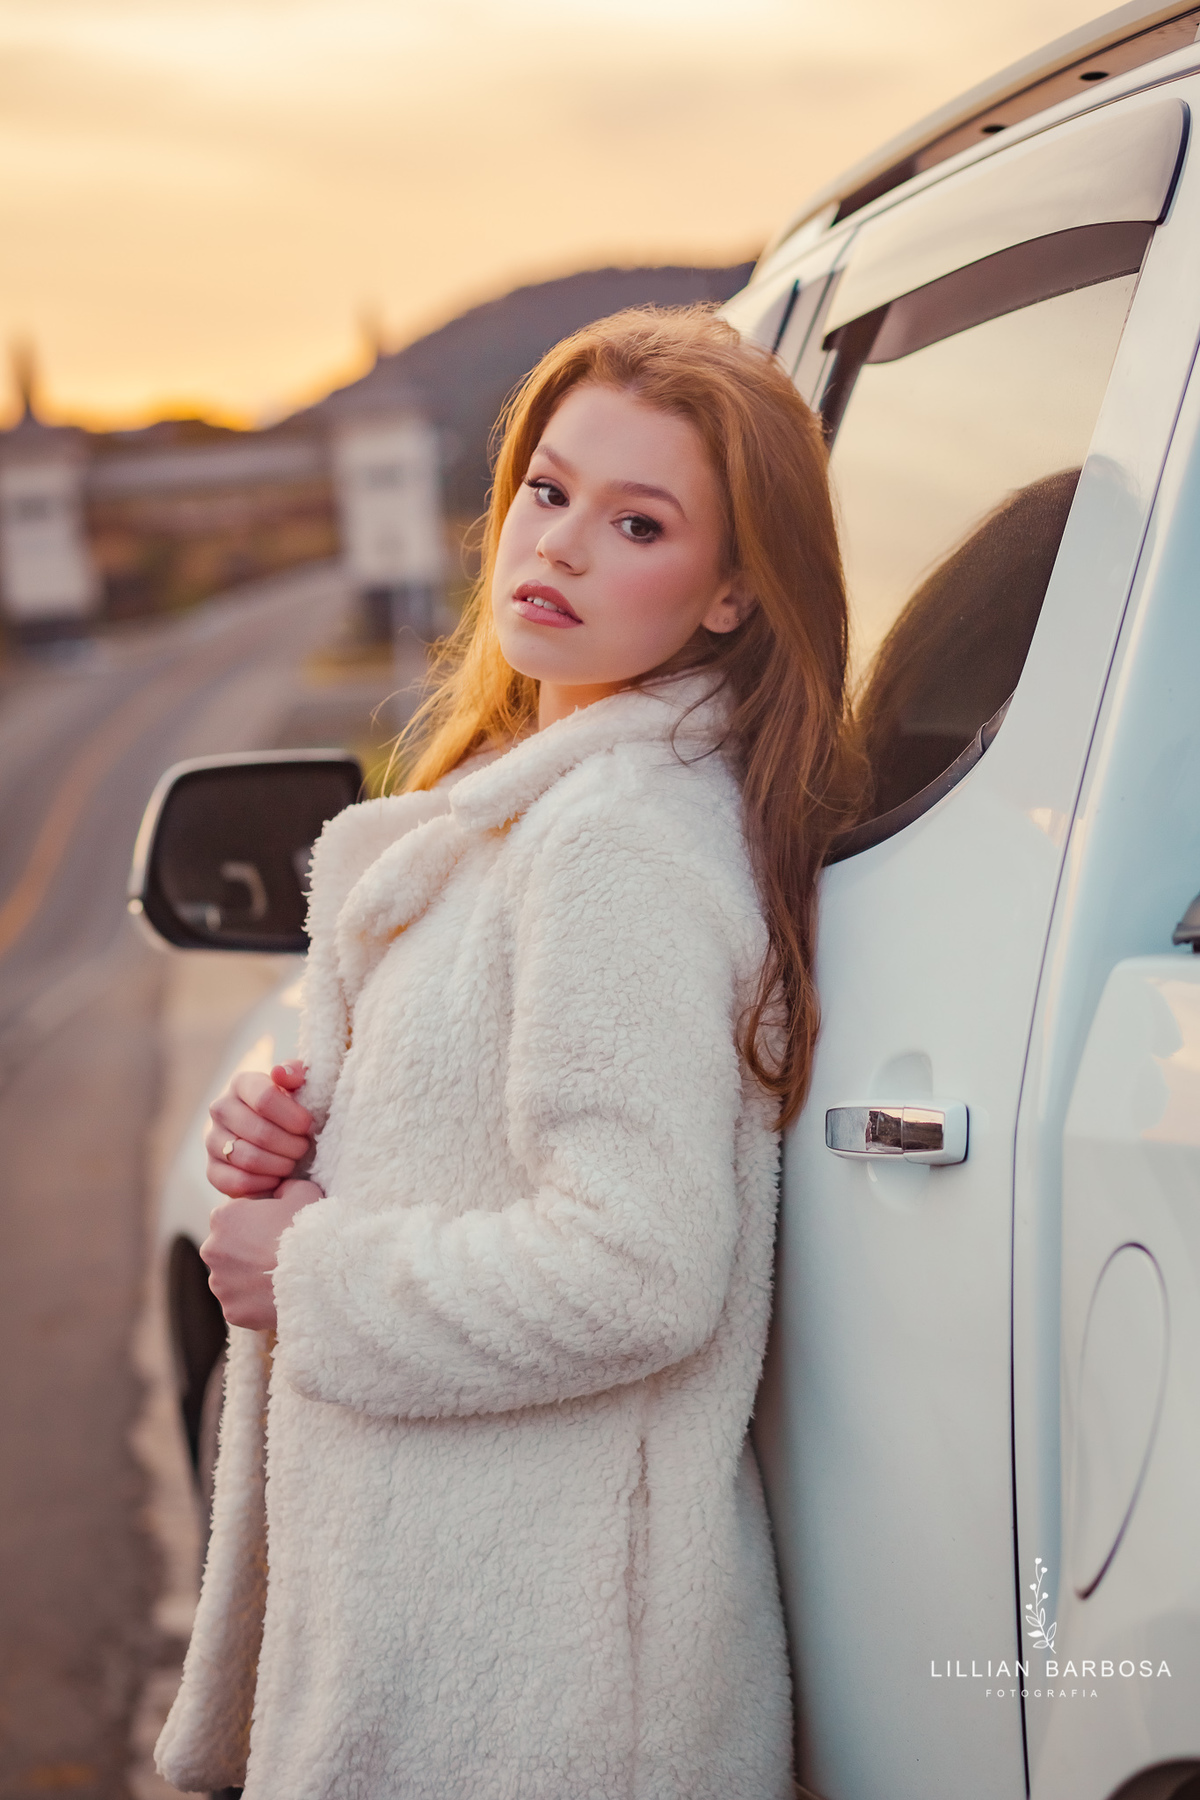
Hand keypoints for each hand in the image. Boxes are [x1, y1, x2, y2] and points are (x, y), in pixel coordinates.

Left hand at [201, 1177, 322, 1330]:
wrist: (321, 1277)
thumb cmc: (309, 1230)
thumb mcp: (303, 1190)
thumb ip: (285, 1186)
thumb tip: (281, 1189)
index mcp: (223, 1216)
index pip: (237, 1214)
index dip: (260, 1219)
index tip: (280, 1227)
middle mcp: (212, 1249)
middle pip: (230, 1246)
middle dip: (249, 1248)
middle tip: (280, 1252)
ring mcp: (219, 1284)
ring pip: (233, 1276)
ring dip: (250, 1275)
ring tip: (281, 1275)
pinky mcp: (231, 1311)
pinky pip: (242, 1302)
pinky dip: (256, 1300)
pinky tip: (278, 1294)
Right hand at [205, 1061, 312, 1197]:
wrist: (275, 1141)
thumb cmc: (291, 1110)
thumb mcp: (300, 1087)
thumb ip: (297, 1073)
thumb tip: (280, 1074)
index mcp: (242, 1083)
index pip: (265, 1098)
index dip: (293, 1117)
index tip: (309, 1126)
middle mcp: (220, 1109)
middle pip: (259, 1132)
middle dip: (290, 1145)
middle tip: (304, 1149)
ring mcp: (212, 1140)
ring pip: (248, 1158)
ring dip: (279, 1165)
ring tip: (293, 1163)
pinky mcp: (212, 1170)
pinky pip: (236, 1182)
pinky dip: (263, 1184)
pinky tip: (277, 1179)